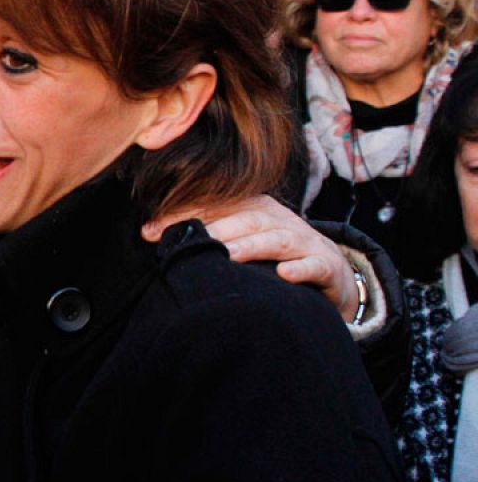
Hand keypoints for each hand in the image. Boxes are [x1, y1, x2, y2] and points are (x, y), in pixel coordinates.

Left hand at [144, 195, 353, 312]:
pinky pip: (315, 265)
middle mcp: (279, 220)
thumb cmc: (274, 256)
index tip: (149, 232)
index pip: (217, 206)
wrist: (331, 272)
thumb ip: (204, 236)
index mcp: (255, 209)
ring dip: (251, 245)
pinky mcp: (325, 265)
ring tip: (227, 255)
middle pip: (245, 219)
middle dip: (213, 229)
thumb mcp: (241, 240)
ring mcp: (304, 242)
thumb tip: (149, 234)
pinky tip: (284, 274)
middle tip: (184, 243)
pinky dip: (301, 268)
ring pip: (277, 239)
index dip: (184, 216)